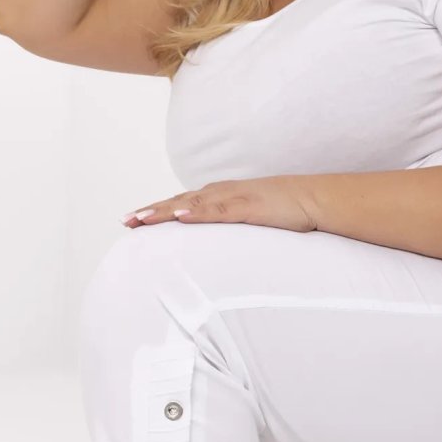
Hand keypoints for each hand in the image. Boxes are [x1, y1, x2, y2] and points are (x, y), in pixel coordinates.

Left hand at [121, 176, 318, 233]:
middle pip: (180, 202)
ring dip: (165, 211)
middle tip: (126, 222)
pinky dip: (198, 212)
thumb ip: (235, 227)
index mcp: (223, 197)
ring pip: (192, 204)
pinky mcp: (249, 206)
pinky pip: (219, 210)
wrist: (316, 199)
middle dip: (152, 212)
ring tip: (141, 219)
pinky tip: (180, 216)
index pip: (184, 204)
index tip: (134, 220)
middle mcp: (224, 193)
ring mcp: (235, 198)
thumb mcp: (254, 220)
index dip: (158, 211)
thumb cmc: (288, 211)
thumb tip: (220, 248)